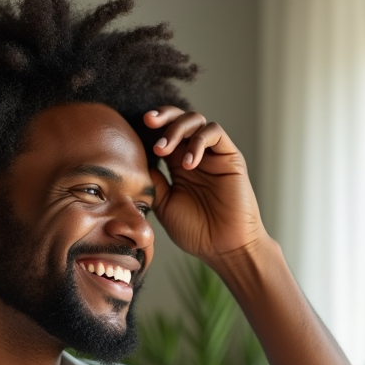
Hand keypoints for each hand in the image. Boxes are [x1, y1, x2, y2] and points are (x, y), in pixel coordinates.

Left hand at [143, 106, 266, 263]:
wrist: (224, 248)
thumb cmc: (196, 231)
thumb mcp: (164, 204)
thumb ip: (153, 180)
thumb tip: (135, 159)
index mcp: (178, 165)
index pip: (164, 134)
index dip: (151, 127)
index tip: (134, 127)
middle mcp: (196, 155)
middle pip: (180, 119)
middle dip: (163, 116)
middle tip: (148, 122)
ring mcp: (213, 155)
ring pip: (196, 121)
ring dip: (177, 129)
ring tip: (163, 150)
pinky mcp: (230, 157)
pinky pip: (215, 133)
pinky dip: (198, 142)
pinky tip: (188, 164)